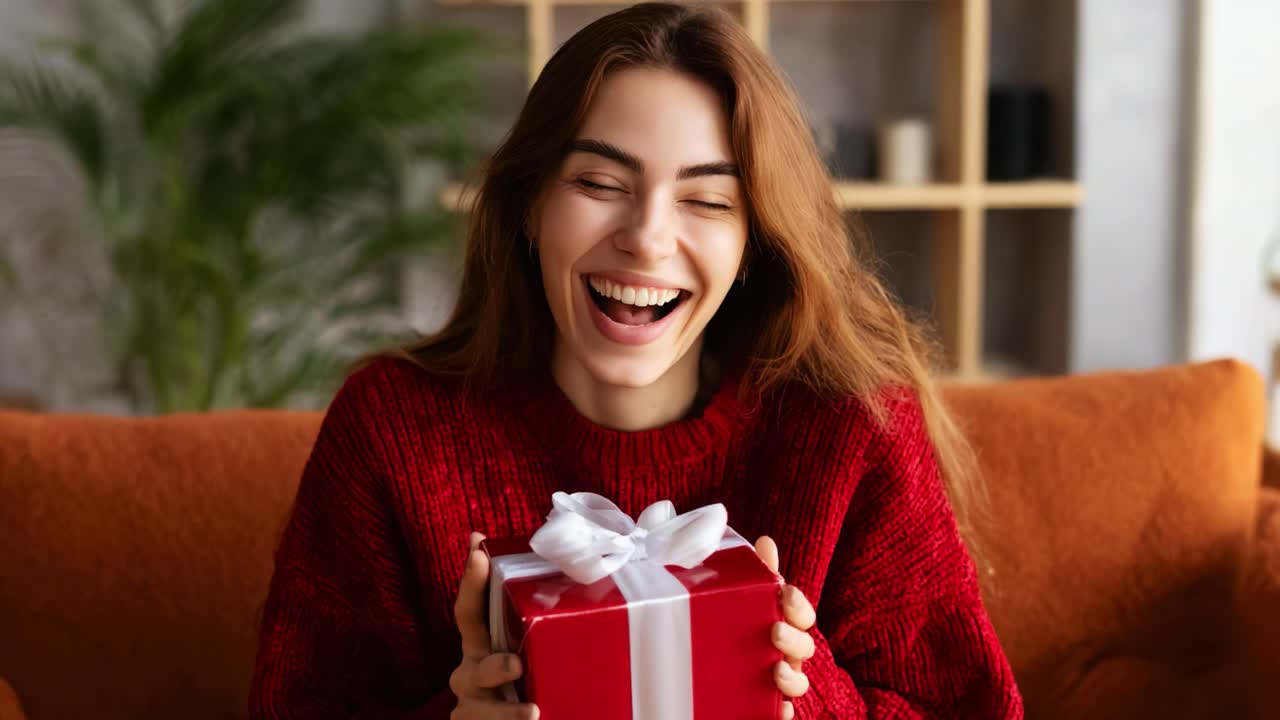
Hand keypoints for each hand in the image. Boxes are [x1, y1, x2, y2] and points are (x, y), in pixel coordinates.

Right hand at [450, 532, 540, 719]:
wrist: (526, 717)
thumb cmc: (530, 680)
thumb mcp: (534, 648)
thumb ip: (545, 621)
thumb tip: (584, 571)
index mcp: (483, 644)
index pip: (471, 610)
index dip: (472, 580)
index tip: (478, 547)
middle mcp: (472, 671)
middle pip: (474, 665)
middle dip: (493, 664)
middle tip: (515, 665)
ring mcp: (472, 704)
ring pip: (479, 707)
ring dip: (504, 710)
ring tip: (531, 712)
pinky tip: (531, 719)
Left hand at [755, 536, 816, 719]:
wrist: (712, 676)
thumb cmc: (737, 628)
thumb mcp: (743, 599)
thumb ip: (757, 573)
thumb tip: (766, 541)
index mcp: (783, 625)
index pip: (802, 614)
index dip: (798, 605)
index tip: (785, 595)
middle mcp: (786, 654)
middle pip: (804, 647)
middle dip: (794, 638)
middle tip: (774, 630)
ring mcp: (778, 682)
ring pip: (798, 683)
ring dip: (792, 678)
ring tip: (776, 670)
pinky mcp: (766, 707)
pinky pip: (783, 714)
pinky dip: (784, 713)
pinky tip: (780, 711)